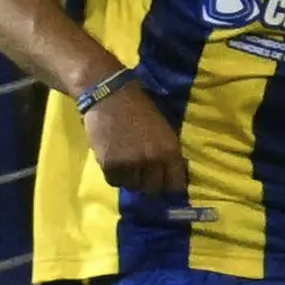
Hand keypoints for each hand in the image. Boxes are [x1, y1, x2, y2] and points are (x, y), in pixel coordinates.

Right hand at [77, 77, 186, 201]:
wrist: (109, 95)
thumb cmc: (138, 107)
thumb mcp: (162, 128)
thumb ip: (167, 151)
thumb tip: (170, 172)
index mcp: (170, 150)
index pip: (175, 184)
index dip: (168, 185)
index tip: (162, 182)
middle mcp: (153, 160)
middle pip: (153, 189)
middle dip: (148, 182)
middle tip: (141, 172)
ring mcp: (131, 164)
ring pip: (133, 186)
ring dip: (130, 178)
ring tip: (125, 163)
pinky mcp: (110, 165)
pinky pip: (115, 182)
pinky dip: (114, 174)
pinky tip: (113, 160)